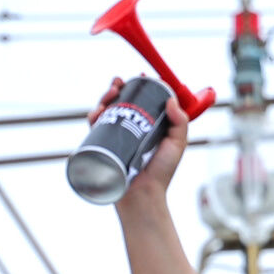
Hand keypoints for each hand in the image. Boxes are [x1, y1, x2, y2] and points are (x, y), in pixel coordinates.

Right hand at [90, 76, 189, 210]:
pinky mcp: (102, 148)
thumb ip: (180, 123)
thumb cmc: (161, 174)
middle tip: (118, 83)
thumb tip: (171, 100)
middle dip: (116, 88)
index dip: (138, 87)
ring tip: (110, 93)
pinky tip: (98, 111)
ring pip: (105, 112)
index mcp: (145, 127)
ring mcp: (114, 139)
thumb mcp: (177, 145)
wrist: (142, 196)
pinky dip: (93, 116)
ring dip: (104, 98)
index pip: (140, 102)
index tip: (140, 77)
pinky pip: (94, 129)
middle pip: (119, 103)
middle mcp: (128, 131)